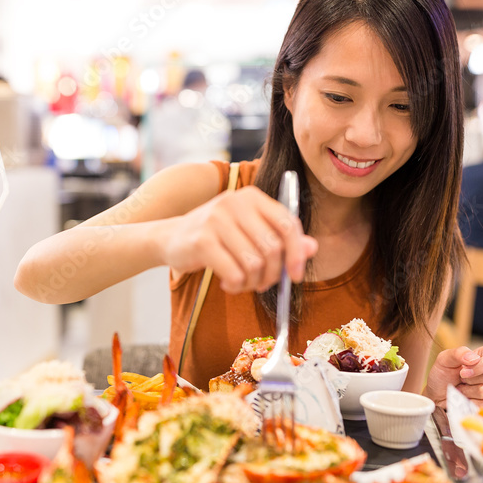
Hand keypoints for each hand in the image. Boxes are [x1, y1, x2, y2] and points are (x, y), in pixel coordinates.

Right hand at [159, 186, 318, 292]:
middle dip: (273, 274)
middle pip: (273, 247)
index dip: (297, 253)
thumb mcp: (249, 232)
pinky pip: (234, 273)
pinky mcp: (202, 240)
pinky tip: (228, 282)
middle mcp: (235, 202)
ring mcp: (217, 220)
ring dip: (252, 282)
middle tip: (263, 284)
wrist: (171, 237)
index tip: (296, 275)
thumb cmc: (216, 236)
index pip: (288, 223)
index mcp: (252, 197)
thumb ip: (281, 238)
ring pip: (254, 264)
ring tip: (242, 282)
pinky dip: (236, 285)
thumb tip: (312, 247)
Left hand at [425, 345, 482, 414]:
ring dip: (469, 392)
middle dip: (471, 380)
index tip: (463, 372)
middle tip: (461, 380)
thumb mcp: (445, 359)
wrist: (438, 395)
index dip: (481, 366)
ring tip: (462, 389)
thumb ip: (458, 353)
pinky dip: (473, 404)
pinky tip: (467, 400)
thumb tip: (474, 358)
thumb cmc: (443, 375)